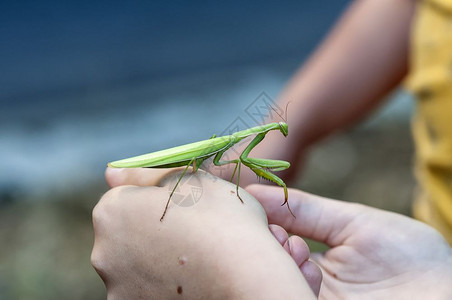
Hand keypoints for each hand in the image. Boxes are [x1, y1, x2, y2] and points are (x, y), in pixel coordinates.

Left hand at [91, 168, 319, 298]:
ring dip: (158, 257)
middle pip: (129, 232)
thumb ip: (146, 174)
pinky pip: (148, 289)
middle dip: (152, 228)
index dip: (158, 197)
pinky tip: (193, 280)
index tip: (184, 207)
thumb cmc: (221, 220)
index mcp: (112, 212)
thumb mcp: (189, 180)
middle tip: (193, 232)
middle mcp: (103, 253)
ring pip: (138, 263)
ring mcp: (118, 288)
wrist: (247, 280)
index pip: (126, 196)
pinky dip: (164, 284)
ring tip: (197, 258)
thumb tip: (112, 172)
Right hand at [246, 185, 451, 298]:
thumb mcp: (353, 222)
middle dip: (268, 244)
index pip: (272, 241)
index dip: (264, 224)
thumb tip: (253, 190)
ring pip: (273, 282)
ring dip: (279, 262)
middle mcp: (306, 286)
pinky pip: (289, 297)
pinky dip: (289, 284)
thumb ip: (304, 209)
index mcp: (312, 263)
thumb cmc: (408, 257)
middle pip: (267, 262)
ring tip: (297, 250)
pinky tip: (305, 268)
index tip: (257, 206)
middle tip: (279, 233)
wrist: (445, 295)